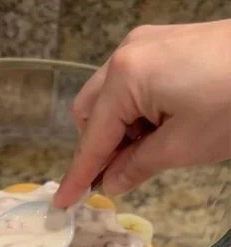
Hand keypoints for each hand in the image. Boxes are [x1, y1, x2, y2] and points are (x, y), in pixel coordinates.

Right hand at [54, 20, 230, 206]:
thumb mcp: (183, 146)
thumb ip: (137, 166)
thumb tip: (111, 183)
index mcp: (125, 77)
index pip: (92, 138)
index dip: (79, 175)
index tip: (62, 203)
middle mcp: (127, 53)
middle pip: (91, 111)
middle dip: (99, 146)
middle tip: (122, 175)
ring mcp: (146, 43)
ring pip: (110, 97)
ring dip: (119, 129)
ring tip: (151, 149)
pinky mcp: (166, 43)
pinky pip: (133, 83)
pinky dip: (137, 111)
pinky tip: (161, 127)